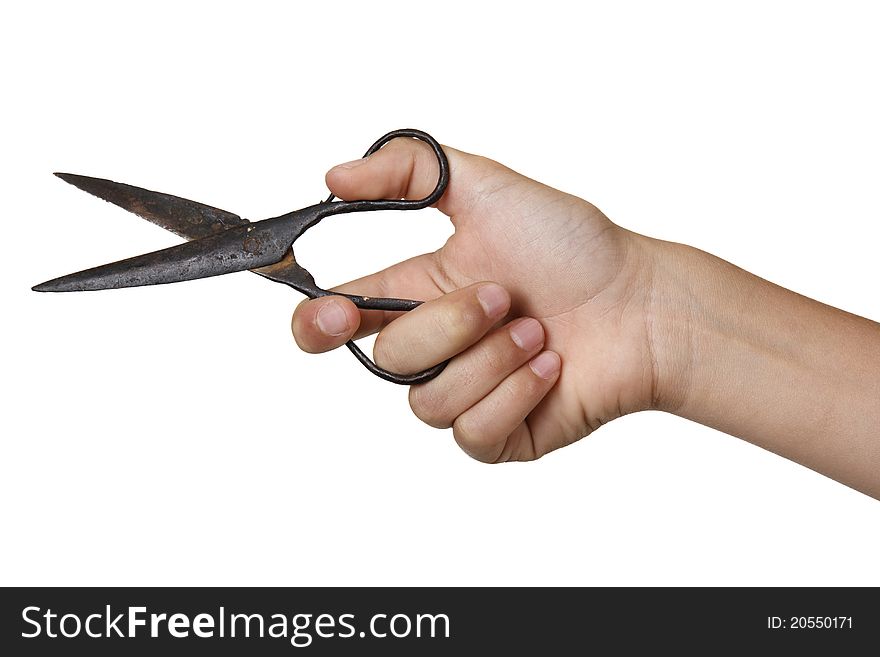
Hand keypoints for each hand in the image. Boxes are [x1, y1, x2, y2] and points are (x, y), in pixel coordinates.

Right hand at [291, 138, 658, 461]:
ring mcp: (465, 394)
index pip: (341, 318)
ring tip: (537, 333)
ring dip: (489, 359)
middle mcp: (435, 347)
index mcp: (419, 293)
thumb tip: (334, 177)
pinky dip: (514, 394)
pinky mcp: (499, 435)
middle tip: (503, 296)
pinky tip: (549, 368)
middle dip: (448, 324)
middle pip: (389, 358)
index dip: (319, 322)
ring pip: (428, 401)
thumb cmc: (575, 248)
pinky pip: (471, 432)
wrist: (643, 305)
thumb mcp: (490, 188)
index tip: (333, 313)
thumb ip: (410, 170)